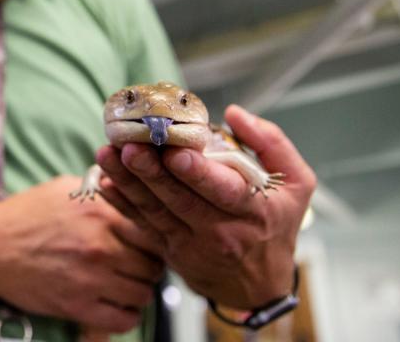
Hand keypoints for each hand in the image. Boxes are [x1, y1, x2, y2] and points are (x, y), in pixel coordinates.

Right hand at [0, 175, 164, 332]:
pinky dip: (126, 313)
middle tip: (136, 261)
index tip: (148, 239)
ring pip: (143, 293)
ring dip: (138, 288)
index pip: (154, 229)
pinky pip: (124, 319)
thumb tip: (133, 183)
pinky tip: (116, 302)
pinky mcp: (78, 307)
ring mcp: (91, 279)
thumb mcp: (66, 186)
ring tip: (125, 281)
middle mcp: (100, 246)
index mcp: (100, 213)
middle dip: (149, 263)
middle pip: (153, 264)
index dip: (155, 235)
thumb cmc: (27, 214)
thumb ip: (104, 187)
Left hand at [97, 105, 315, 308]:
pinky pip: (142, 224)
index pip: (224, 191)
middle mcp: (221, 230)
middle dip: (151, 172)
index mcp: (253, 209)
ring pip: (154, 210)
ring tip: (106, 154)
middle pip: (180, 199)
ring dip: (127, 182)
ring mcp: (192, 243)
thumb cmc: (276, 225)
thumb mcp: (296, 184)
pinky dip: (121, 204)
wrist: (259, 287)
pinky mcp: (169, 250)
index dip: (197, 173)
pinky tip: (104, 182)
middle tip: (128, 146)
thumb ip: (271, 142)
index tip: (174, 153)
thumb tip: (234, 112)